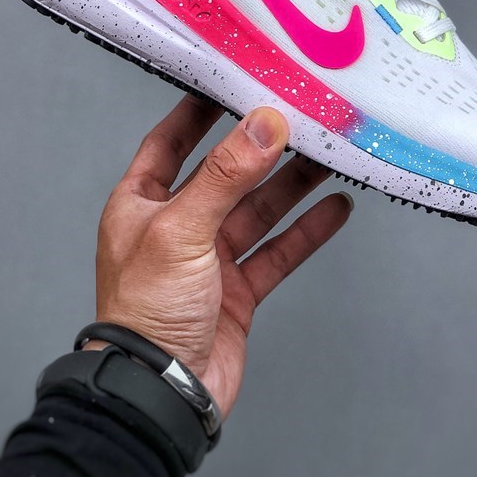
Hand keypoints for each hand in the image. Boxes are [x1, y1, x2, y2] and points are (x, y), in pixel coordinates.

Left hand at [93, 95, 351, 417]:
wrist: (161, 395)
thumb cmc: (145, 313)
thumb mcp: (181, 230)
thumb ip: (226, 176)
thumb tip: (263, 124)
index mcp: (142, 204)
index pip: (170, 142)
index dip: (198, 112)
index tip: (230, 81)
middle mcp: (176, 226)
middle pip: (226, 174)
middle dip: (261, 148)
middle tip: (298, 117)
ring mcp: (209, 260)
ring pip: (258, 210)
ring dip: (292, 185)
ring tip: (329, 154)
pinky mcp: (238, 291)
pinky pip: (278, 251)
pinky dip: (306, 231)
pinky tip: (334, 209)